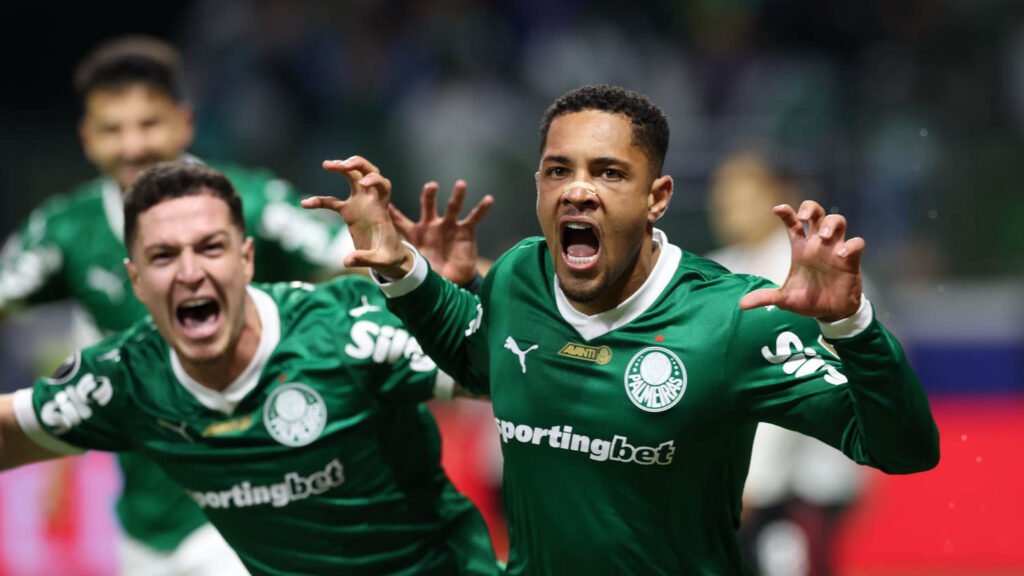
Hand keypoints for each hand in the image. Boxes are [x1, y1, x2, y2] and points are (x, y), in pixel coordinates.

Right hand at [301, 156, 412, 277]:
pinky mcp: (349, 212)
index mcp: (382, 208)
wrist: (389, 258)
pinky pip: (332, 202)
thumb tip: (347, 261)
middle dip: (356, 163)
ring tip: (326, 165)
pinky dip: (320, 201)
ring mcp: (360, 204)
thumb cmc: (389, 257)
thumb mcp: (381, 260)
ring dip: (341, 168)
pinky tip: (305, 204)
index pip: (383, 184)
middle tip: (342, 165)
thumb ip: (366, 259)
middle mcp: (371, 201)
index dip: (374, 179)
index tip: (363, 183)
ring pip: (352, 177)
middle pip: (368, 172)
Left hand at [390, 180, 493, 285]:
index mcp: (416, 232)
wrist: (451, 281)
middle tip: (431, 186)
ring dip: (457, 195)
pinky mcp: (465, 231)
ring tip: (461, 184)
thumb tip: (364, 261)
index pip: (401, 219)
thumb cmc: (430, 272)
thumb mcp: (413, 265)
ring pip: (453, 207)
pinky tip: (489, 199)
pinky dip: (482, 209)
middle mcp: (432, 225)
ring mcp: (450, 226)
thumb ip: (395, 259)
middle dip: (430, 195)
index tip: (386, 200)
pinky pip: (474, 218)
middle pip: (429, 205)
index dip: (393, 211)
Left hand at [739, 201, 863, 321]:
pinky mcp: (851, 260)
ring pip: (838, 221)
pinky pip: (857, 243)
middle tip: (804, 216)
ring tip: (824, 236)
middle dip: (811, 208)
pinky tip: (840, 254)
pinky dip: (851, 245)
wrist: (831, 313)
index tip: (777, 209)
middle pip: (817, 213)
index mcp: (801, 248)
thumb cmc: (809, 301)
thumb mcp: (784, 300)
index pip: (793, 224)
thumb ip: (765, 298)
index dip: (786, 213)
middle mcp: (818, 244)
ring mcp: (836, 250)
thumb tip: (741, 305)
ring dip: (831, 224)